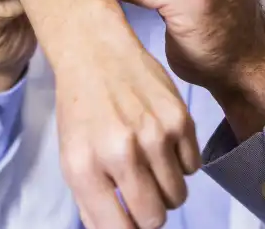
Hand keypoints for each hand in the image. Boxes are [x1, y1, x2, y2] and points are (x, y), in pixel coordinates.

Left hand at [52, 14, 201, 228]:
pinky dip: (180, 163)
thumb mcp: (71, 157)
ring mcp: (154, 136)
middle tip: (139, 194)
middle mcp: (120, 154)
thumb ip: (91, 202)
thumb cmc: (81, 108)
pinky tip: (160, 142)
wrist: (95, 53)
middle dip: (148, 213)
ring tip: (147, 162)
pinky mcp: (180, 119)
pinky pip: (193, 167)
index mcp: (84, 167)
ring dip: (165, 188)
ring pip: (177, 196)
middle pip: (154, 218)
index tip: (129, 222)